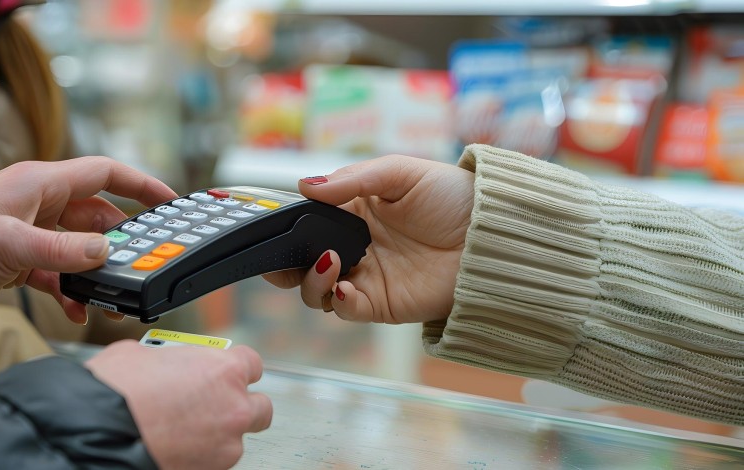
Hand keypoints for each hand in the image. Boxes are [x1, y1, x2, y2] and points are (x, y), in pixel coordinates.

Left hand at [0, 156, 176, 323]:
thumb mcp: (12, 244)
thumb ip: (65, 250)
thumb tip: (107, 253)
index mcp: (41, 183)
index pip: (105, 174)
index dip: (141, 185)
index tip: (170, 201)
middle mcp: (40, 203)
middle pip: (98, 217)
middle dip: (122, 243)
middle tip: (143, 265)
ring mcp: (31, 231)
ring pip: (81, 248)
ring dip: (97, 272)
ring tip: (111, 296)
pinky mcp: (21, 258)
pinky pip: (60, 271)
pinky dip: (72, 289)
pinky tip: (79, 309)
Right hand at [86, 341, 271, 468]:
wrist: (96, 434)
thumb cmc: (115, 391)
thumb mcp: (143, 354)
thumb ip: (172, 358)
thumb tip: (167, 363)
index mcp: (223, 370)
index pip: (252, 363)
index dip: (235, 367)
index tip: (224, 372)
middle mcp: (234, 407)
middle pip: (260, 406)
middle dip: (241, 404)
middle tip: (215, 403)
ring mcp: (225, 444)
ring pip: (237, 438)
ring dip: (218, 433)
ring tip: (186, 430)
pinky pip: (214, 461)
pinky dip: (201, 454)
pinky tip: (176, 446)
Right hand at [264, 155, 474, 323]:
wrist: (492, 235)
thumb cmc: (452, 197)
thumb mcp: (401, 173)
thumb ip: (352, 180)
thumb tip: (305, 185)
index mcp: (352, 212)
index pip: (306, 223)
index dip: (287, 228)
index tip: (275, 226)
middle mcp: (353, 246)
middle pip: (300, 263)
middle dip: (282, 264)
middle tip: (279, 258)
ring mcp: (366, 277)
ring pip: (316, 290)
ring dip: (311, 279)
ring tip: (329, 260)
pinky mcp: (381, 304)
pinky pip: (346, 310)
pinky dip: (338, 301)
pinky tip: (345, 286)